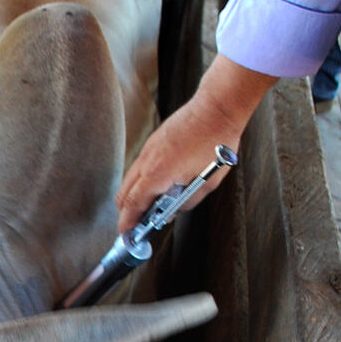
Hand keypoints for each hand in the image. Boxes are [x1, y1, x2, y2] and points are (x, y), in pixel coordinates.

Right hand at [115, 55, 276, 232]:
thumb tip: (173, 212)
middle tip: (134, 224)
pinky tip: (156, 185)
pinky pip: (139, 166)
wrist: (216, 108)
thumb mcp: (208, 183)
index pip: (134, 204)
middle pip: (124, 193)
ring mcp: (148, 149)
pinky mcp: (153, 141)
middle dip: (126, 211)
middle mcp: (147, 161)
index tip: (125, 233)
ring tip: (147, 206)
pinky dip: (140, 180)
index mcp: (159, 174)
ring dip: (133, 195)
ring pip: (130, 179)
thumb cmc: (216, 143)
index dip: (127, 221)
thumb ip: (187, 201)